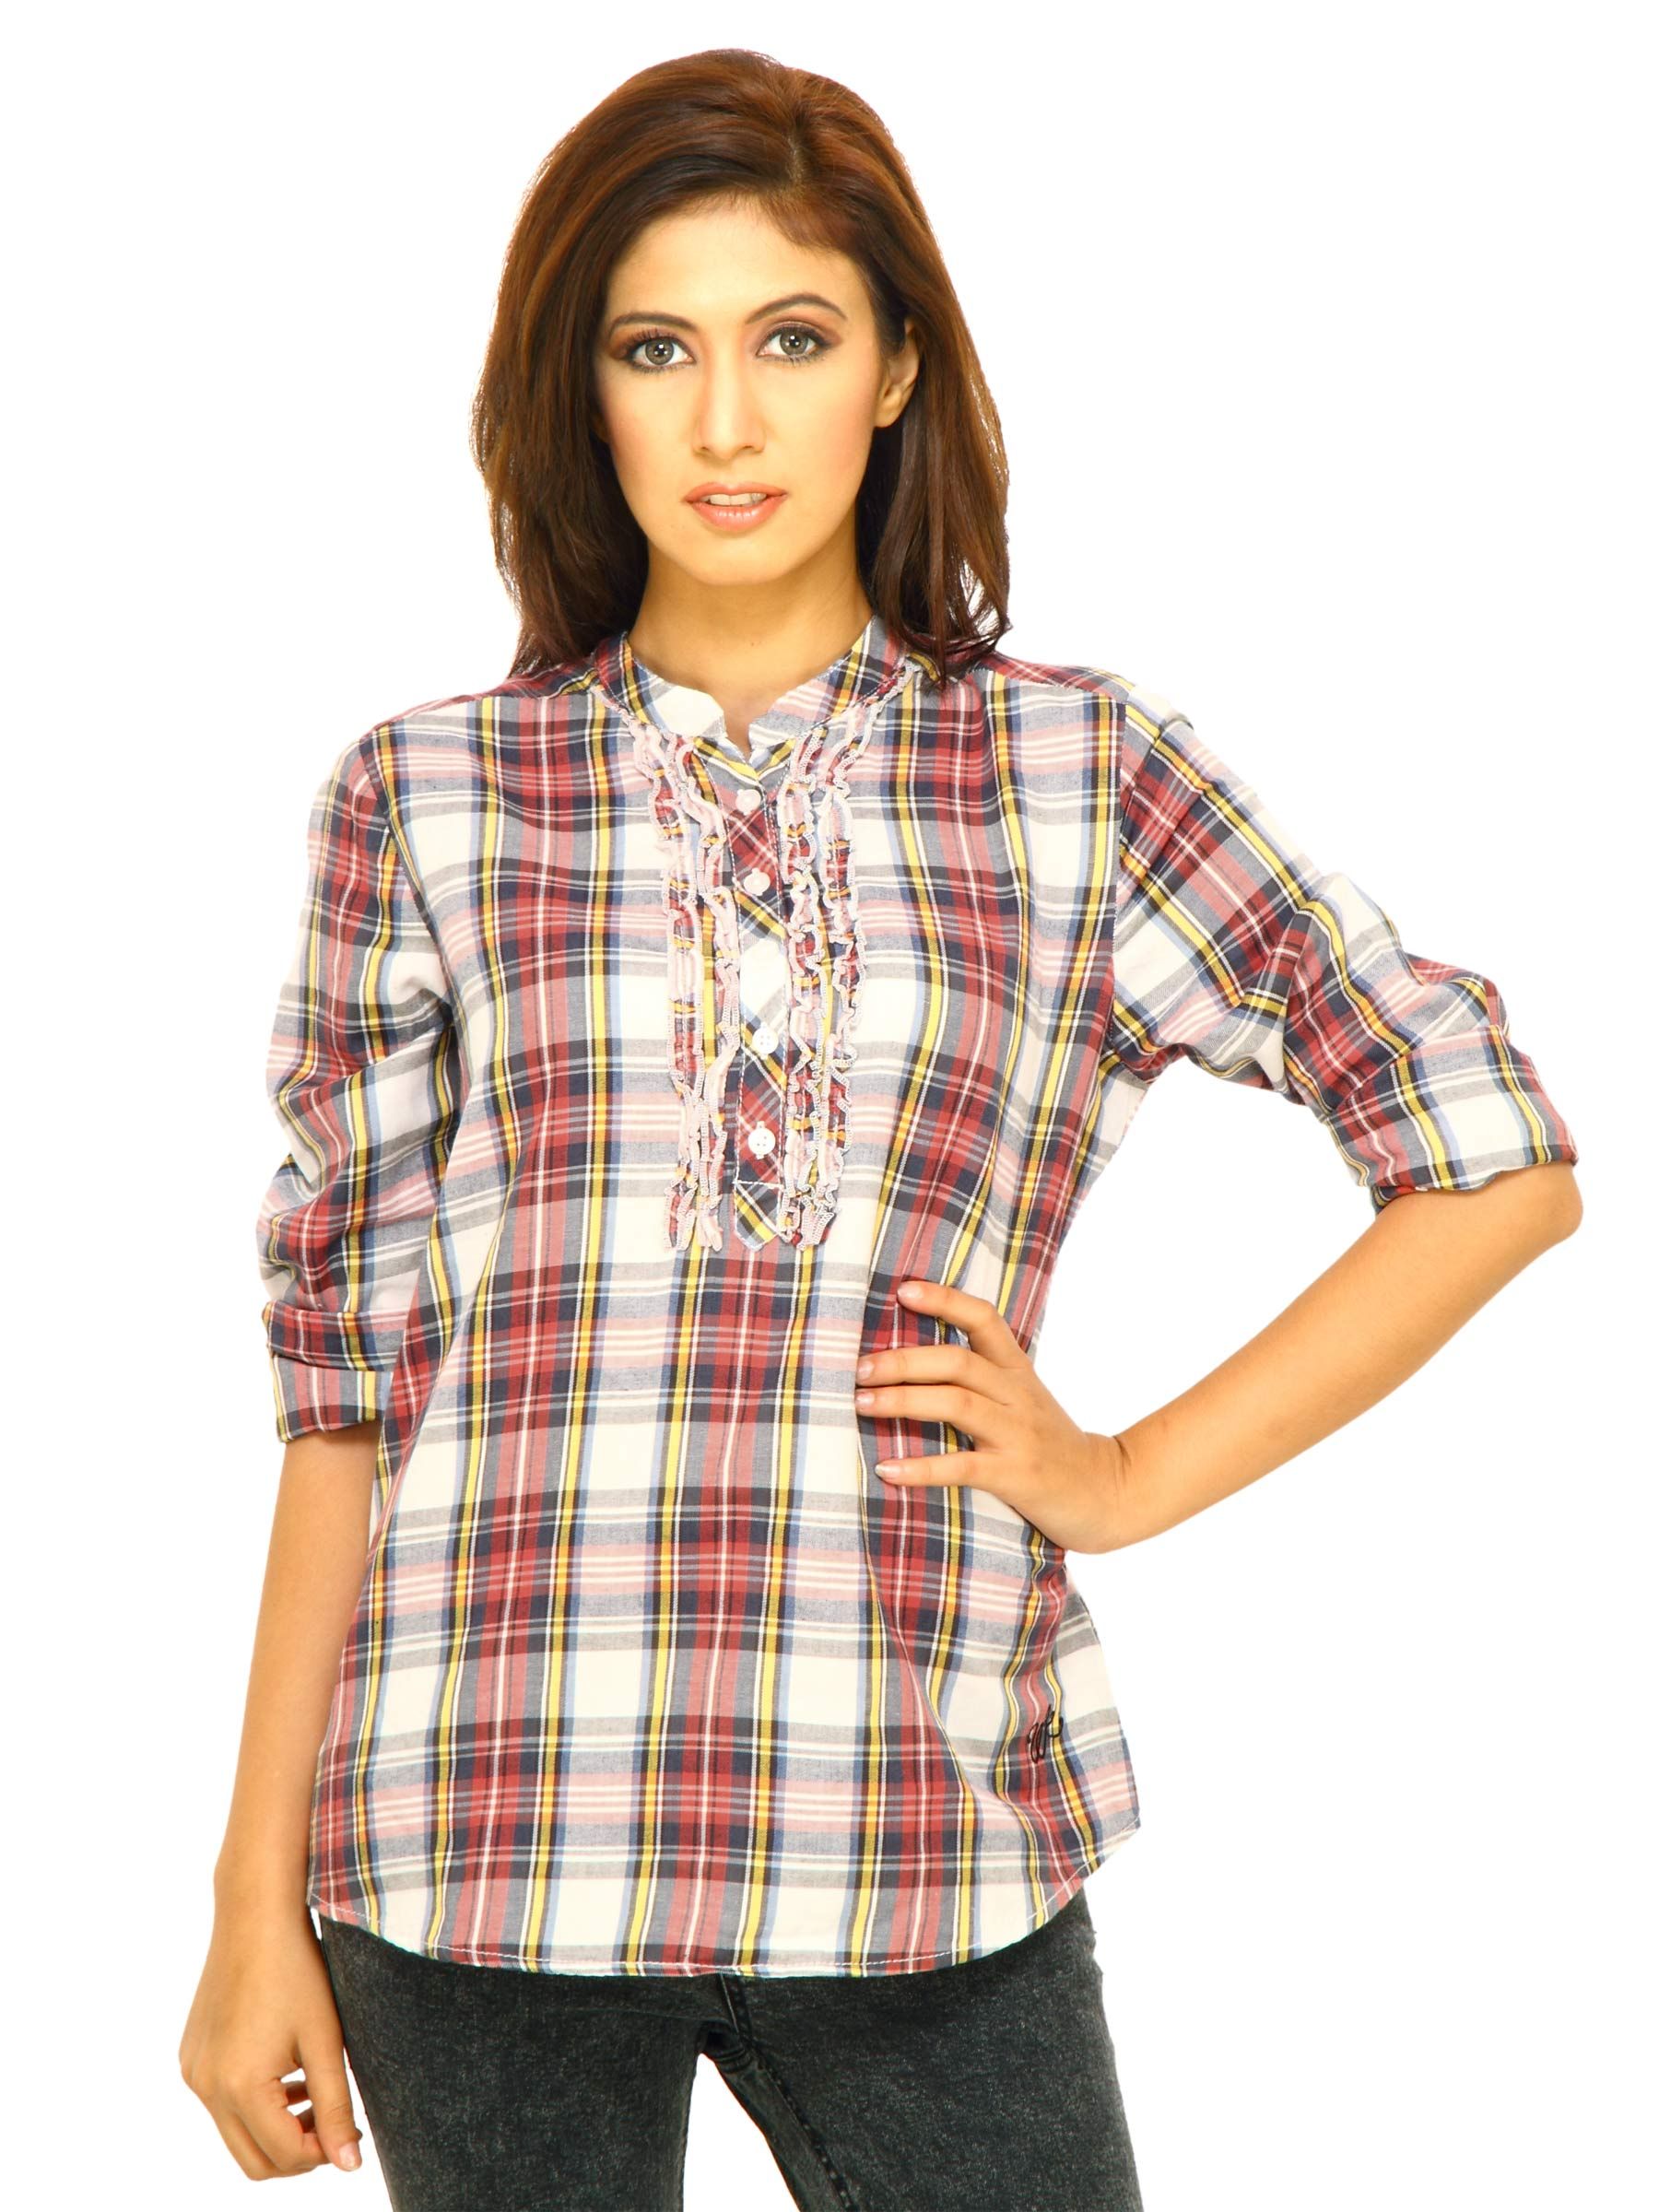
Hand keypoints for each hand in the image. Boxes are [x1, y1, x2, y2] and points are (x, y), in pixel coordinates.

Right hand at [179, 1898, 364, 2178]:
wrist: (255, 1915)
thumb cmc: (298, 1970)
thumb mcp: (326, 2040)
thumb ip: (337, 2107)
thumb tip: (350, 2166)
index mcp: (239, 2085)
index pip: (284, 2155)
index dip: (323, 2154)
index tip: (351, 2134)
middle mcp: (206, 2086)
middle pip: (253, 2159)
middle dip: (297, 2152)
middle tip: (334, 2124)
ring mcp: (193, 2071)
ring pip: (236, 2133)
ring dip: (276, 2128)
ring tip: (316, 2094)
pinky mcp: (191, 2056)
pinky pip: (222, 2102)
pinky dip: (255, 2103)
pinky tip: (287, 2073)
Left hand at [854, 1279, 1138, 1554]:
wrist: (1109, 1493)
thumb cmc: (1052, 1447)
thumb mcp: (1024, 1402)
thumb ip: (983, 1382)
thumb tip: (912, 1366)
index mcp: (1018, 1372)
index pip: (985, 1320)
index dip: (945, 1300)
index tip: (904, 1291)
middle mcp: (1018, 1396)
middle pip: (958, 1361)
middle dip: (903, 1360)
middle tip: (858, 1367)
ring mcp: (1018, 1434)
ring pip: (957, 1403)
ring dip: (903, 1401)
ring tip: (860, 1403)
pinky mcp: (1016, 1476)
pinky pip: (962, 1466)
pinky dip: (921, 1468)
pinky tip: (887, 1470)